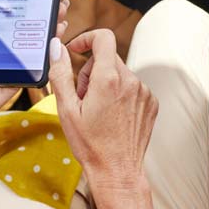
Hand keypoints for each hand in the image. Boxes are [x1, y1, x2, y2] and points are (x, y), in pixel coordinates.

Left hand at [0, 0, 69, 131]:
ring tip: (60, 8)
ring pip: (41, 40)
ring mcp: (19, 61)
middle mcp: (9, 46)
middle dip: (48, 7)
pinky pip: (42, 61)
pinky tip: (56, 34)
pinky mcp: (25, 75)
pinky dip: (52, 47)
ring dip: (54, 23)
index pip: (17, 13)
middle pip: (33, 24)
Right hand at [47, 29, 158, 190]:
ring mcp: (144, 92)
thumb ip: (60, 73)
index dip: (86, 39)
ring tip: (97, 111)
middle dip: (91, 70)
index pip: (102, 38)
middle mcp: (130, 81)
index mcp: (108, 79)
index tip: (76, 50)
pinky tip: (112, 117)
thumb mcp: (66, 109)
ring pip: (120, 74)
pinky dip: (120, 95)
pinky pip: (132, 87)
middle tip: (81, 97)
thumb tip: (57, 48)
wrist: (117, 171)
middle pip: (108, 58)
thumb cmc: (90, 144)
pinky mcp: (151, 103)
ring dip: (106, 84)